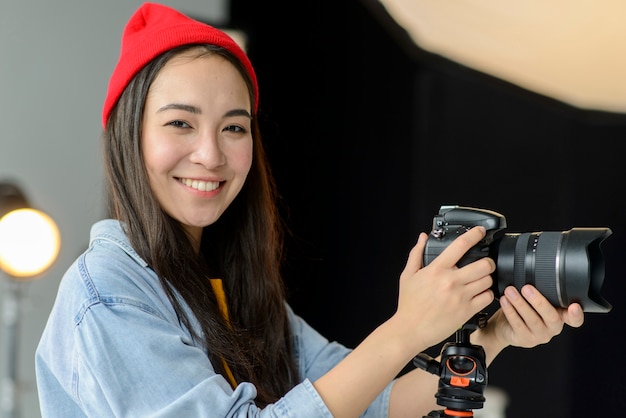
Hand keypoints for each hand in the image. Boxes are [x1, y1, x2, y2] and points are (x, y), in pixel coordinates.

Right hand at [394, 226, 495, 352]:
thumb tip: (423, 238)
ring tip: (480, 280)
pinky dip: (487, 294)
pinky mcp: (467, 311)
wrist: (410, 329)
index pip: (461, 245)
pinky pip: (487, 297)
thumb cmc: (409, 305)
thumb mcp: (408, 276)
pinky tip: (479, 294)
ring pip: (488, 280)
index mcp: (436, 269)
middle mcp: (451, 281)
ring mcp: (460, 296)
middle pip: (484, 264)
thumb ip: (416, 254)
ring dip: (487, 278)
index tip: (480, 231)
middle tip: (484, 263)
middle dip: (487, 262)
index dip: (474, 235)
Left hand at [489, 284, 584, 349]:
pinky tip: (505, 301)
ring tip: (510, 291)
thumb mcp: (536, 301)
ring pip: (532, 320)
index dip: (576, 315)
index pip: (574, 319)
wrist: (505, 327)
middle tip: (527, 288)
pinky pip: (518, 325)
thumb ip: (542, 291)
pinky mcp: (525, 339)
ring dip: (520, 304)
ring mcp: (539, 336)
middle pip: (551, 317)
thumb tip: (536, 271)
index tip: (574, 306)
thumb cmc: (524, 310)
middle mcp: (553, 328)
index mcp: (560, 316)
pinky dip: (510, 311)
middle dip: (539, 301)